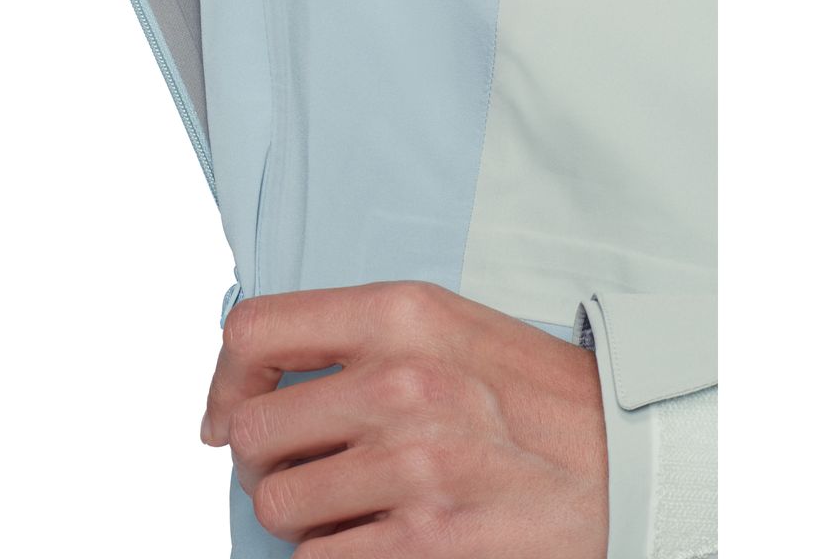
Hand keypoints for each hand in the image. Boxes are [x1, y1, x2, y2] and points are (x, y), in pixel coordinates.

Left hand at [201, 280, 606, 557]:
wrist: (626, 464)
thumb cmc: (521, 393)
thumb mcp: (438, 325)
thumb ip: (348, 337)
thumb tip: (243, 383)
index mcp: (398, 314)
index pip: (253, 331)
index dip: (223, 378)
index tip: (226, 411)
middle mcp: (401, 381)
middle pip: (250, 431)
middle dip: (261, 459)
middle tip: (295, 467)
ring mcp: (414, 466)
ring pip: (277, 505)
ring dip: (301, 514)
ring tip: (348, 503)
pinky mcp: (427, 545)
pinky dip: (335, 555)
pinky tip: (378, 536)